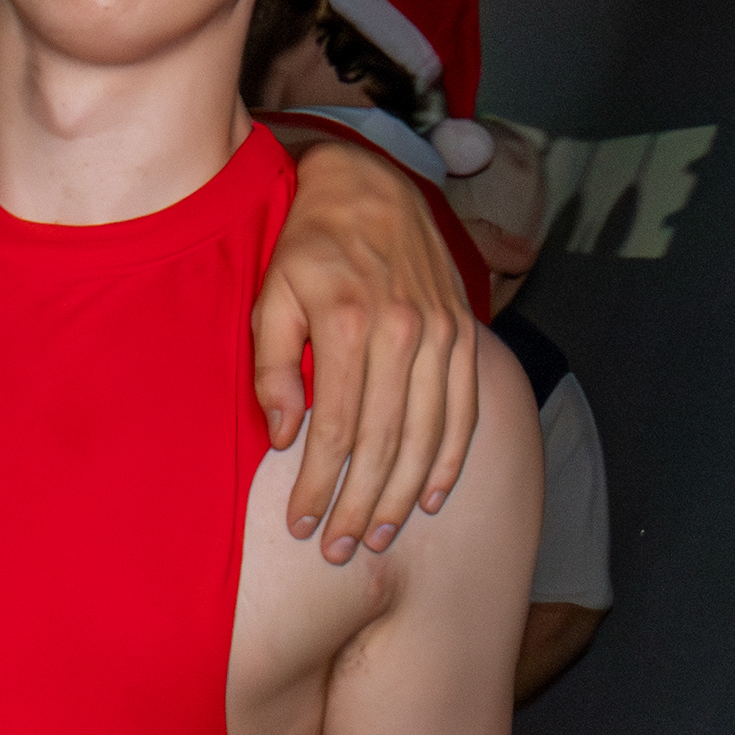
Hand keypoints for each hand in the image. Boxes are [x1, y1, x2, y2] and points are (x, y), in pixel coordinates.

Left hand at [253, 138, 477, 563]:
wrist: (366, 185)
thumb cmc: (305, 246)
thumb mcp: (270, 295)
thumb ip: (272, 367)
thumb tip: (284, 436)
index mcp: (350, 322)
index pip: (337, 428)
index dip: (318, 485)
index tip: (301, 525)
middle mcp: (404, 330)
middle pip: (386, 442)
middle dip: (359, 505)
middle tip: (338, 550)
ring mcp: (443, 332)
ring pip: (428, 434)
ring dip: (403, 495)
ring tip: (377, 536)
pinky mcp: (465, 332)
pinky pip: (465, 409)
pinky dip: (451, 458)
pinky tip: (429, 496)